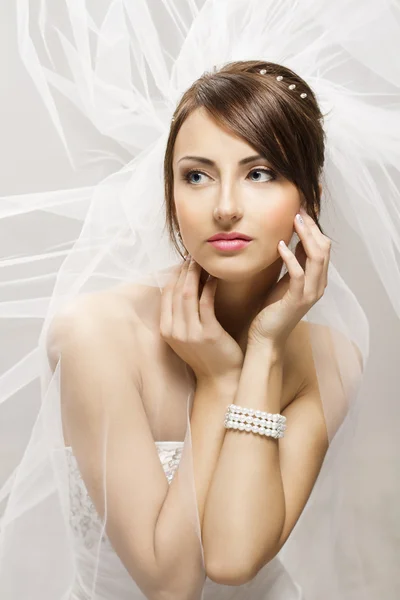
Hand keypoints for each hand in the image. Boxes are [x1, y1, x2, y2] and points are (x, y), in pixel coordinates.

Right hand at [160, 256, 243, 382]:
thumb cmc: (207, 356)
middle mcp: (174, 331)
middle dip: (184, 270)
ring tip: (202, 262)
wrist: (221, 379)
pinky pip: (206, 302)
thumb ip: (180, 317)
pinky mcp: (208, 333)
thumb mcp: (186, 337)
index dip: (174, 275)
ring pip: (188, 294)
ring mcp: (189, 333)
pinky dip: (209, 287)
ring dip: (195, 274)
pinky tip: (215, 278)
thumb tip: (182, 289)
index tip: (183, 262)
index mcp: (165, 331)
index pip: (166, 295)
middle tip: (193, 256)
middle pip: (176, 291)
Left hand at [248, 206, 330, 347]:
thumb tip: (292, 241)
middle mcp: (318, 285)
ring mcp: (310, 293)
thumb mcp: (285, 281)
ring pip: (317, 258)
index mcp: (316, 279)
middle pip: (324, 249)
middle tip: (298, 210)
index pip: (322, 247)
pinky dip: (291, 257)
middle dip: (312, 227)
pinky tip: (280, 246)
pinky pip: (299, 274)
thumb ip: (294, 264)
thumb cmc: (272, 310)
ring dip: (306, 237)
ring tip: (294, 221)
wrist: (266, 338)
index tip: (299, 210)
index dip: (312, 228)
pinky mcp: (297, 300)